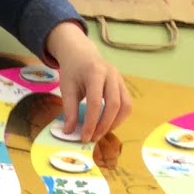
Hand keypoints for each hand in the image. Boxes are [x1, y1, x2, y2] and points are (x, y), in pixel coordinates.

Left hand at [45, 22, 131, 143]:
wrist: (81, 54)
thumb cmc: (73, 72)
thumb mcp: (66, 89)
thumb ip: (69, 110)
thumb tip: (69, 132)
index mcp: (95, 73)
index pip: (95, 102)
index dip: (91, 123)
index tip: (84, 138)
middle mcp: (111, 74)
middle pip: (114, 104)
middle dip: (104, 125)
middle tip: (93, 138)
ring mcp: (120, 78)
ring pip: (125, 105)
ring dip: (115, 123)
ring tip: (101, 133)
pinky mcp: (123, 84)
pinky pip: (127, 104)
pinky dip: (119, 117)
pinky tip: (108, 125)